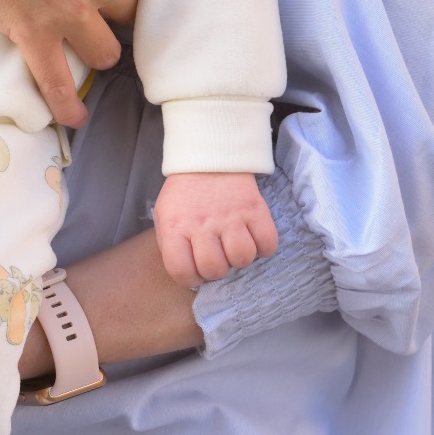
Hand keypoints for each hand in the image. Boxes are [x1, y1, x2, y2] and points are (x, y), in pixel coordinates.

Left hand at [152, 172, 278, 287]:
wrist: (210, 155)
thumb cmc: (186, 193)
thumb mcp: (166, 216)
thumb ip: (172, 245)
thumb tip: (189, 275)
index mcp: (174, 226)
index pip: (181, 271)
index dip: (190, 279)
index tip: (195, 270)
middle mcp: (202, 223)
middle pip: (215, 269)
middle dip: (216, 268)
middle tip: (216, 253)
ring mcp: (230, 216)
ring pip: (242, 258)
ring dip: (240, 257)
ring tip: (233, 243)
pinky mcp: (255, 208)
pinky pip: (267, 244)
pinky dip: (263, 246)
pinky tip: (252, 237)